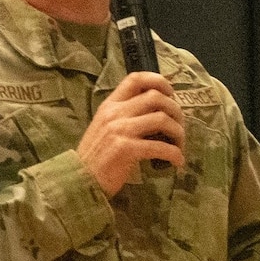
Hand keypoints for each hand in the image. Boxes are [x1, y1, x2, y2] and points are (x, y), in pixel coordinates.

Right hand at [78, 71, 185, 196]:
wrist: (80, 181)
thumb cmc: (96, 157)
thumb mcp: (104, 128)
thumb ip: (123, 116)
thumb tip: (154, 111)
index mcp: (110, 105)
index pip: (135, 79)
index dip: (158, 81)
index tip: (170, 93)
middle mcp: (115, 113)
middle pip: (155, 97)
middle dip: (175, 110)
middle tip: (179, 126)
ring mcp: (120, 130)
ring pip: (162, 119)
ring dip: (178, 132)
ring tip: (179, 145)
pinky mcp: (126, 150)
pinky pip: (159, 147)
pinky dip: (174, 153)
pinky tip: (177, 161)